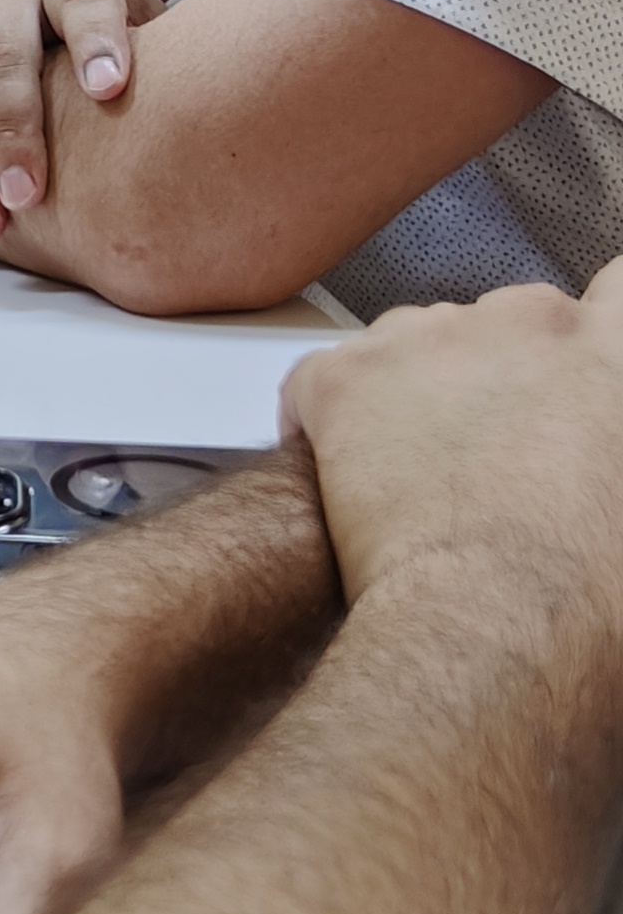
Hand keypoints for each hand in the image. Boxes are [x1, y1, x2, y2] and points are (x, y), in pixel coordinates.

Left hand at [282, 263, 622, 631]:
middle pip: (507, 321)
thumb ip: (605, 467)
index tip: (566, 366)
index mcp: (608, 355)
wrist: (501, 623)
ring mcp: (431, 340)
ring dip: (414, 393)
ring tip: (417, 479)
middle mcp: (526, 324)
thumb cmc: (582, 594)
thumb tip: (590, 472)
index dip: (591, 322)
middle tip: (491, 454)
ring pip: (413, 342)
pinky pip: (319, 379)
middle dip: (495, 373)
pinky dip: (321, 420)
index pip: (615, 290)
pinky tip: (337, 473)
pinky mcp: (348, 376)